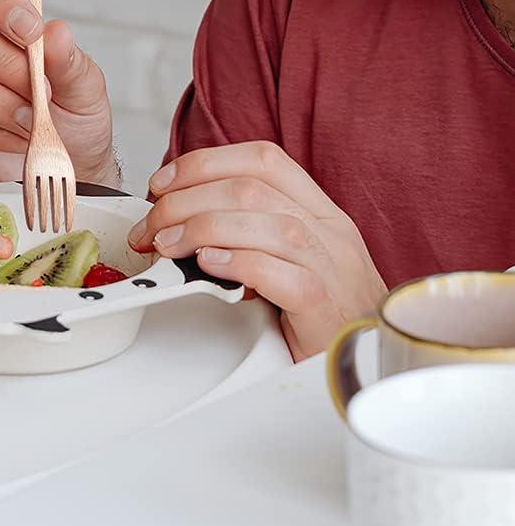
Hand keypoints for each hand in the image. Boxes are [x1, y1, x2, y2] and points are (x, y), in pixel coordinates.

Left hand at [126, 141, 386, 360]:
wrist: (376, 366)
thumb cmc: (325, 313)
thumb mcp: (291, 259)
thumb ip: (251, 231)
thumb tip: (179, 218)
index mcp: (319, 211)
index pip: (262, 160)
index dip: (204, 163)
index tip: (162, 184)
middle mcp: (329, 230)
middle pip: (250, 188)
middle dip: (185, 200)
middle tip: (150, 227)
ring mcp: (331, 266)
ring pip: (264, 222)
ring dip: (199, 228)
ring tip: (165, 246)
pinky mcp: (325, 306)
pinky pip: (278, 272)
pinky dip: (236, 263)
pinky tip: (206, 267)